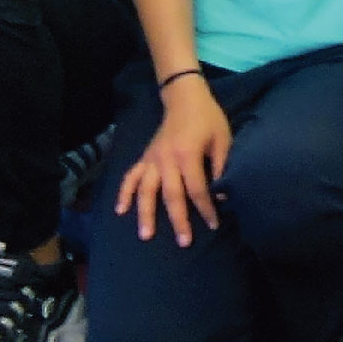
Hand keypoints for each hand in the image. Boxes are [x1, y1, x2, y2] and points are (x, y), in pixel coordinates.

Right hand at [113, 77, 231, 243]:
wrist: (185, 99)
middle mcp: (166, 159)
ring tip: (145, 235)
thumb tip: (222, 195)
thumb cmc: (208, 120)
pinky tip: (120, 210)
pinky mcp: (144, 158)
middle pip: (171, 195)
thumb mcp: (223, 140)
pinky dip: (124, 193)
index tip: (213, 225)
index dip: (206, 208)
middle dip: (178, 220)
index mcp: (188, 154)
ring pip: (145, 190)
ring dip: (145, 213)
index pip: (197, 188)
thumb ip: (222, 167)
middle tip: (183, 242)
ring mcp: (152, 159)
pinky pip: (131, 177)